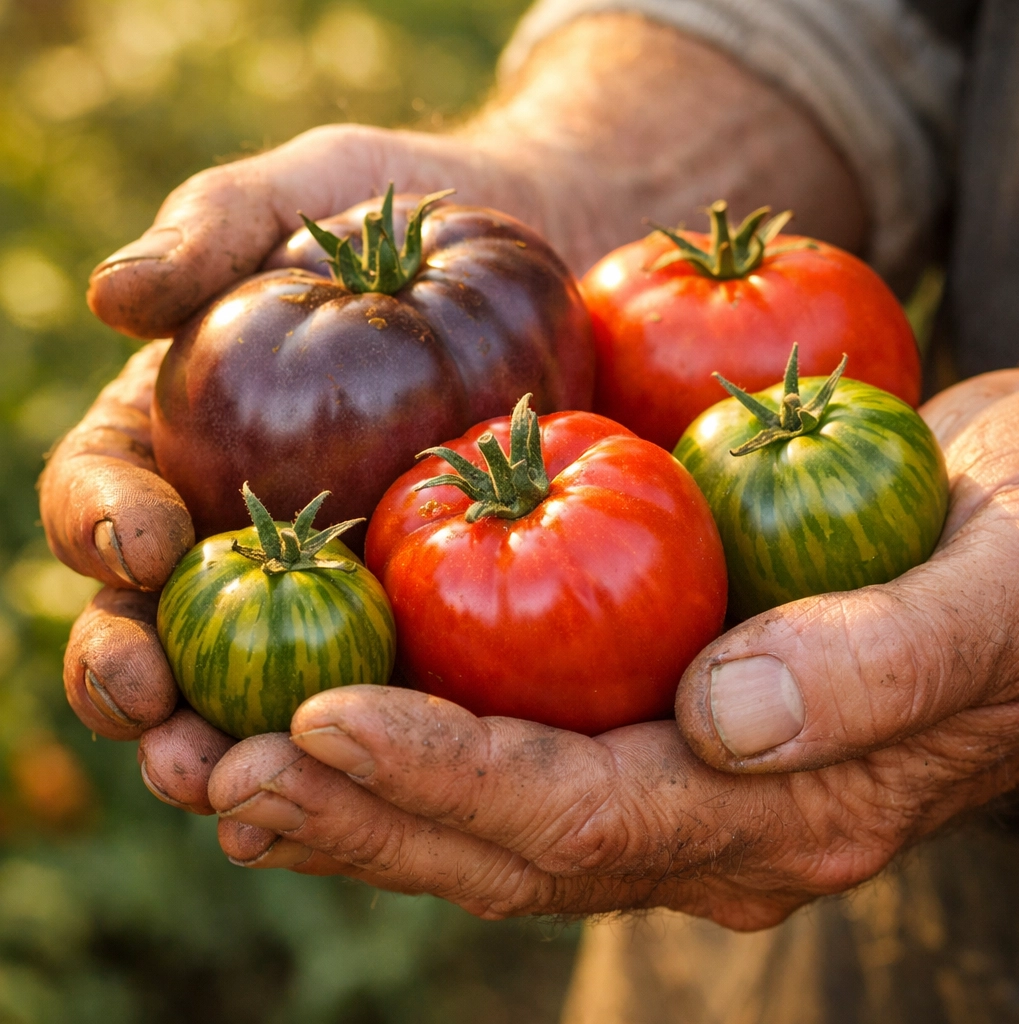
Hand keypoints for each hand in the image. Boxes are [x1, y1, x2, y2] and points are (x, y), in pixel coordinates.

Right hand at [48, 13, 866, 814]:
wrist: (535, 249)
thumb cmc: (404, 212)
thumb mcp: (302, 194)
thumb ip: (210, 232)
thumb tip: (110, 296)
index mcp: (178, 442)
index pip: (104, 497)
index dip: (100, 526)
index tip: (143, 543)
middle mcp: (235, 527)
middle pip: (156, 623)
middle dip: (140, 683)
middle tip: (164, 734)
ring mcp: (329, 578)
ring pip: (253, 683)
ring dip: (232, 748)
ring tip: (237, 795)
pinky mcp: (421, 604)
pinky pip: (384, 680)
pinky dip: (363, 739)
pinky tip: (371, 784)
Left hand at [204, 370, 1018, 928]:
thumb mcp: (996, 583)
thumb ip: (879, 661)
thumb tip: (724, 719)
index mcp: (789, 805)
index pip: (586, 813)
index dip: (449, 776)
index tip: (321, 723)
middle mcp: (715, 819)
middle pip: (506, 842)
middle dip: (357, 811)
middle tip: (214, 771)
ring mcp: (680, 780)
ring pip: (485, 816)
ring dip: (348, 796)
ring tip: (214, 763)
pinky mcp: (655, 722)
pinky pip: (507, 752)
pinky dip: (401, 747)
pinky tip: (313, 722)